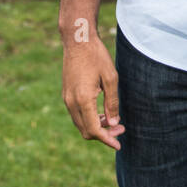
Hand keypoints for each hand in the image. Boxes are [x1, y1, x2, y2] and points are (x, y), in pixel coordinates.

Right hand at [61, 32, 125, 149]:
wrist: (78, 40)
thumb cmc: (96, 56)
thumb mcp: (111, 78)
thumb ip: (112, 102)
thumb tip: (113, 123)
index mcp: (83, 99)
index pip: (94, 130)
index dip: (107, 140)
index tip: (118, 145)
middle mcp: (71, 102)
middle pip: (86, 131)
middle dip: (103, 134)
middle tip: (120, 129)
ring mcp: (66, 99)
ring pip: (80, 124)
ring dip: (96, 127)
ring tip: (113, 120)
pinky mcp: (66, 94)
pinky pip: (77, 115)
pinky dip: (89, 119)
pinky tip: (101, 112)